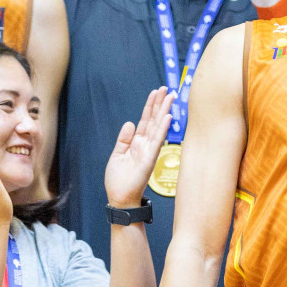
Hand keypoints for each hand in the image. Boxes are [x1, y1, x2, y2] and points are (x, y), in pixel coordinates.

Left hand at [104, 87, 172, 207]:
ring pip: (158, 126)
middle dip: (159, 104)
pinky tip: (168, 116)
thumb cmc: (118, 180)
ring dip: (164, 111)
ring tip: (170, 97)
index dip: (150, 106)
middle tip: (166, 89)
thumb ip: (123, 139)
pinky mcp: (150, 158)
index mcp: (136, 143)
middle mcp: (145, 144)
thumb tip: (129, 122)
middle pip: (153, 119)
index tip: (155, 93)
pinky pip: (157, 140)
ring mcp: (149, 150)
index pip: (145, 120)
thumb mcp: (116, 155)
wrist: (120, 198)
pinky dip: (163, 128)